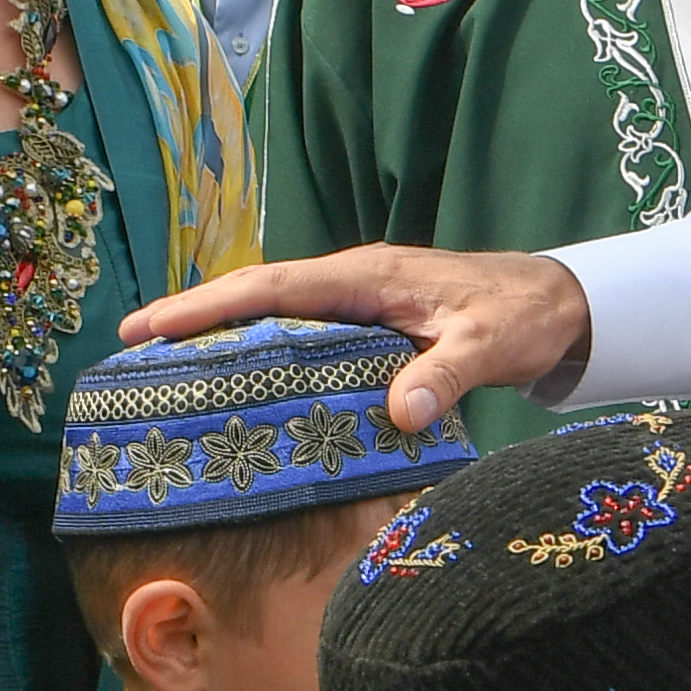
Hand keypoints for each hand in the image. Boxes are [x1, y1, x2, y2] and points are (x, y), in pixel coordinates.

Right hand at [120, 245, 589, 432]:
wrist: (561, 303)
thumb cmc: (525, 316)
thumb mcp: (491, 346)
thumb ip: (446, 375)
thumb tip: (400, 414)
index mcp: (368, 276)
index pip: (272, 287)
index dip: (209, 305)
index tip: (152, 325)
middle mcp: (354, 280)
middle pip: (256, 295)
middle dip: (193, 315)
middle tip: (129, 346)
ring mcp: (360, 299)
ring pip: (274, 312)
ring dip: (221, 332)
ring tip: (161, 364)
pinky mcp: (370, 321)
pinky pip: (300, 330)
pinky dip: (261, 346)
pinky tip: (237, 376)